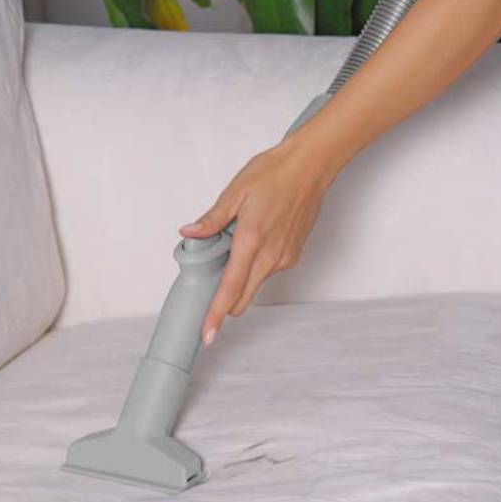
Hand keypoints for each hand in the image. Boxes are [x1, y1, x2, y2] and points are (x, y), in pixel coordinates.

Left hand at [180, 140, 335, 345]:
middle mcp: (271, 256)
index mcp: (251, 241)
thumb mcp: (235, 192)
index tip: (208, 334)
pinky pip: (267, 271)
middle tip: (209, 288)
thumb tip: (190, 232)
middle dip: (225, 302)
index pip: (230, 289)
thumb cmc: (275, 174)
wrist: (310, 168)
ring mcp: (284, 258)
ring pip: (254, 284)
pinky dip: (255, 265)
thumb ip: (211, 219)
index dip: (216, 314)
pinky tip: (254, 240)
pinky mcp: (293, 256)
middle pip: (242, 298)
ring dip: (240, 277)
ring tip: (237, 243)